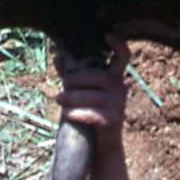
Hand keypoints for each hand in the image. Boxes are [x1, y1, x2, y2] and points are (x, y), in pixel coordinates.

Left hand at [54, 34, 129, 153]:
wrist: (100, 144)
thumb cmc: (90, 112)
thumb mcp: (81, 91)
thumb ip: (71, 73)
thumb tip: (57, 55)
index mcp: (114, 76)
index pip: (123, 56)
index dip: (118, 45)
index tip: (107, 35)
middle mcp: (120, 88)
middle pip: (97, 76)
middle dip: (76, 79)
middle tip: (62, 84)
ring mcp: (118, 104)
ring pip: (92, 96)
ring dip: (71, 97)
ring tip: (58, 99)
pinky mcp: (112, 121)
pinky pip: (91, 114)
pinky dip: (76, 113)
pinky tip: (66, 114)